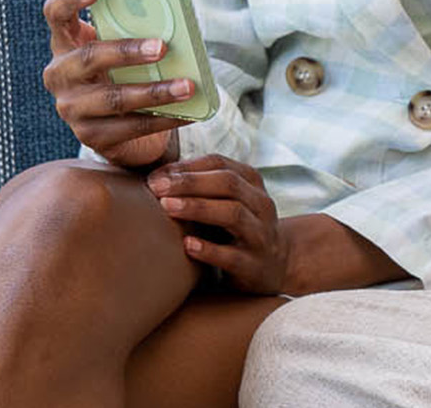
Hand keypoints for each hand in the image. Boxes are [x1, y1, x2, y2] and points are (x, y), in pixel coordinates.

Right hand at [42, 0, 189, 167]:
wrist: (121, 126)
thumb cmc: (127, 71)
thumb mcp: (125, 46)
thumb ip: (135, 29)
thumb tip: (176, 12)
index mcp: (67, 43)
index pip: (57, 14)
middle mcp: (61, 74)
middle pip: (89, 57)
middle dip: (127, 51)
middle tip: (162, 47)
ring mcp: (71, 108)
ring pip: (113, 98)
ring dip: (155, 92)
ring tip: (188, 86)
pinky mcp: (90, 136)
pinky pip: (129, 127)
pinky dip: (163, 119)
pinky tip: (187, 113)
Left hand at [147, 154, 289, 293]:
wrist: (275, 265)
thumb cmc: (238, 229)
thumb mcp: (230, 202)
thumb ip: (204, 187)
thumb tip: (158, 177)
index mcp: (252, 183)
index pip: (220, 164)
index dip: (187, 167)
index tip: (155, 177)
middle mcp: (260, 204)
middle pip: (228, 183)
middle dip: (190, 183)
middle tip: (157, 188)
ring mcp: (260, 234)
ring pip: (233, 214)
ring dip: (198, 208)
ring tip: (167, 207)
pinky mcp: (253, 266)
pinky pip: (231, 256)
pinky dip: (209, 249)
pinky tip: (187, 245)